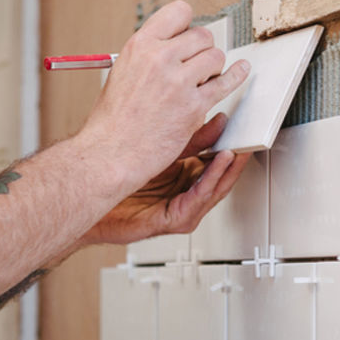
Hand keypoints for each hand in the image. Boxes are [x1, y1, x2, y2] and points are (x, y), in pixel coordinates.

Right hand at [78, 0, 250, 195]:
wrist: (110, 152)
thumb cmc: (113, 120)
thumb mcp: (123, 72)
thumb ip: (150, 55)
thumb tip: (175, 45)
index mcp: (139, 46)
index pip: (179, 12)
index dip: (188, 24)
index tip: (190, 34)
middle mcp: (159, 58)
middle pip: (203, 35)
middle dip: (203, 49)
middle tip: (197, 64)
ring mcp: (178, 81)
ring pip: (216, 57)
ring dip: (214, 68)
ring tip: (202, 80)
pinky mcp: (194, 105)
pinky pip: (225, 83)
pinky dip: (237, 76)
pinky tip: (241, 70)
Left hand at [83, 114, 249, 245]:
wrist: (90, 199)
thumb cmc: (118, 181)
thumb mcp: (162, 151)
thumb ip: (191, 139)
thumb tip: (216, 120)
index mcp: (186, 178)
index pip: (216, 162)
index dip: (231, 147)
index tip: (243, 130)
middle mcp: (187, 195)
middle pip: (222, 177)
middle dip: (237, 158)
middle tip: (249, 140)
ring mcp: (183, 209)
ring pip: (215, 189)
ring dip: (228, 169)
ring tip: (237, 150)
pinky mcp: (175, 220)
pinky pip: (199, 198)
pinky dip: (211, 179)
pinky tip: (218, 162)